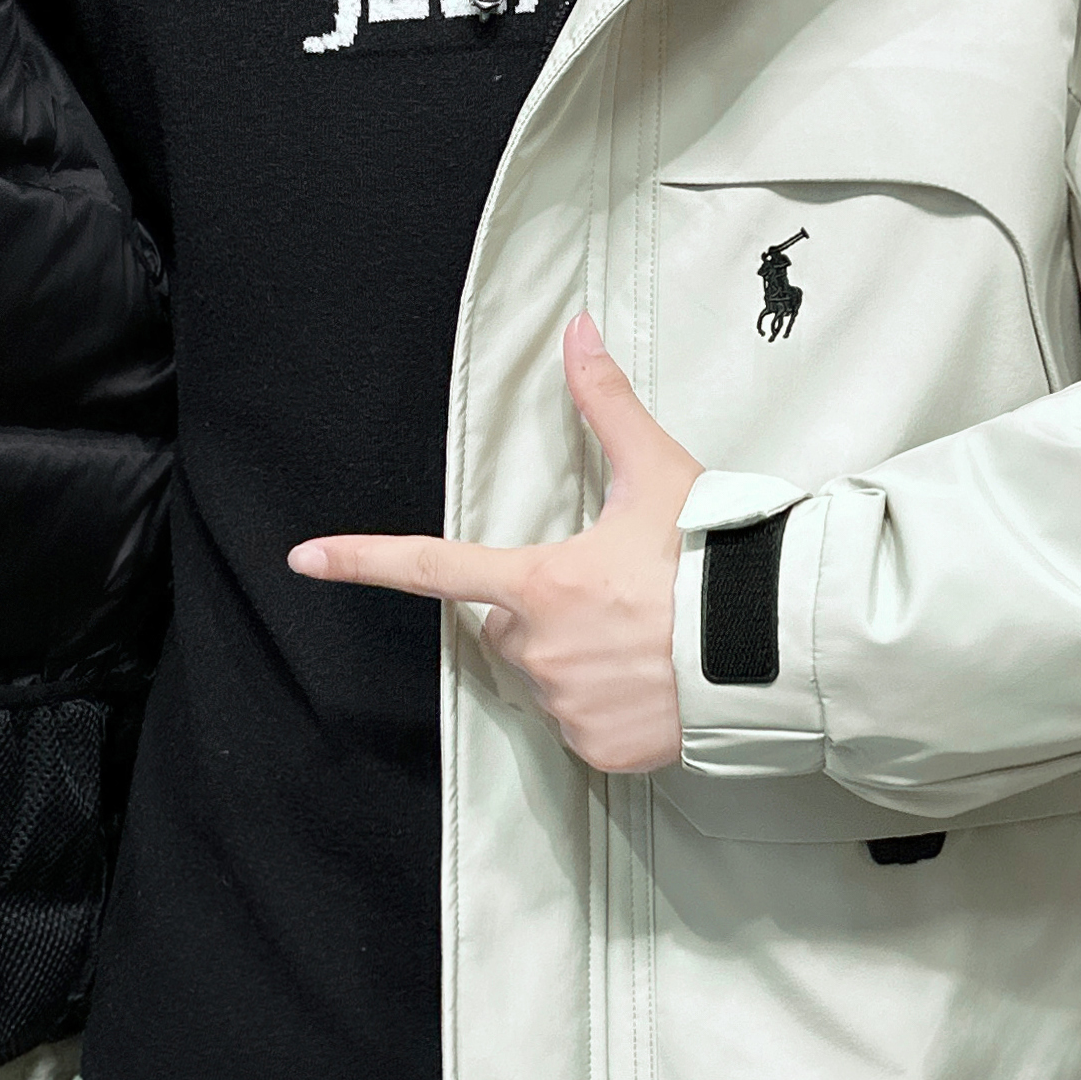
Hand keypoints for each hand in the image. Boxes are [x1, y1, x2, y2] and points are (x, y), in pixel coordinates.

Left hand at [288, 314, 702, 773]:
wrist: (774, 649)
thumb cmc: (713, 559)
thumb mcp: (657, 477)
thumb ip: (608, 405)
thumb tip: (579, 330)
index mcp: (540, 584)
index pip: (434, 568)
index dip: (363, 559)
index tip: (305, 557)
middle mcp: (541, 650)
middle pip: (513, 628)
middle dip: (550, 613)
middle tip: (620, 597)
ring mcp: (568, 705)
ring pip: (551, 678)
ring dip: (585, 660)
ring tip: (653, 641)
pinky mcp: (601, 749)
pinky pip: (586, 726)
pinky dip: (614, 710)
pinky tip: (658, 685)